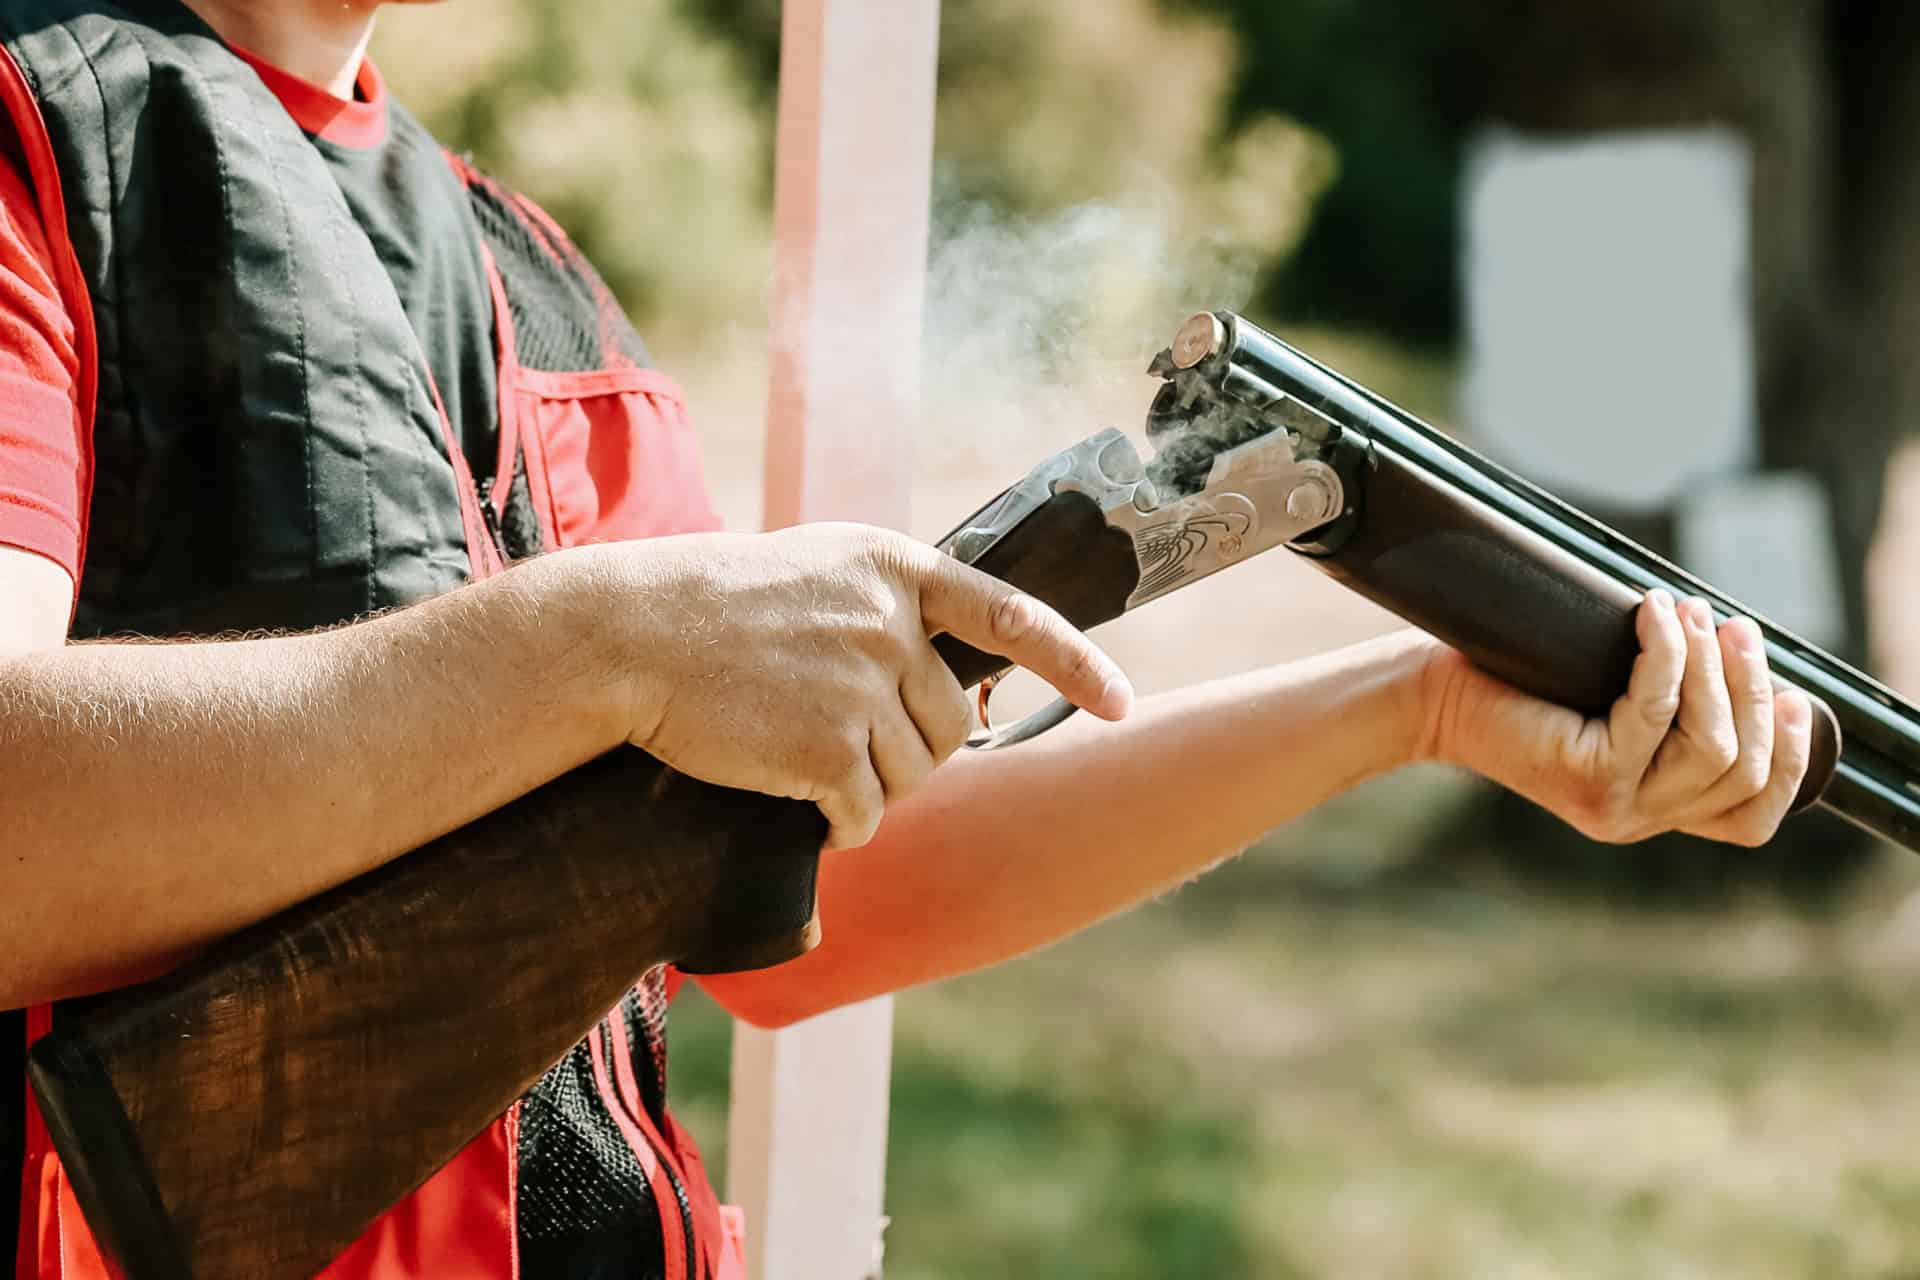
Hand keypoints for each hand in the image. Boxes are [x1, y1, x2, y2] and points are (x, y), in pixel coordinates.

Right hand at [569, 523, 1131, 848]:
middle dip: (911, 750)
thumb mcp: (817, 573)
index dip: (1076, 665)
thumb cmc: (714, 605)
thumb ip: (889, 612)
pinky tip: (797, 803)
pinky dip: (839, 825)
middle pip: (951, 724)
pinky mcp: (824, 748)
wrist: (628, 634)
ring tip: (802, 756)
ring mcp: (861, 685)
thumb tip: (954, 695)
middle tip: (844, 744)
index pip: (1012, 617)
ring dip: (869, 786)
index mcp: (896, 569)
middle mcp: (892, 622)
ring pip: (910, 774)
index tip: (1121, 704)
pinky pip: (863, 814)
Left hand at [1420, 590, 1812, 845]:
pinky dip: (1668, 656)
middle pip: (1742, 768)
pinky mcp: (1586, 777)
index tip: (1791, 697)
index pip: (1750, 818)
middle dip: (1751, 689)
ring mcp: (1614, 806)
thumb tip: (1742, 654)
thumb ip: (1672, 704)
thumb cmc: (1521, 685)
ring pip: (1711, 744)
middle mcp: (1638, 820)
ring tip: (1695, 612)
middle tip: (1734, 627)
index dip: (1789, 760)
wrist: (1435, 697)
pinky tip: (1655, 615)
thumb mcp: (1611, 700)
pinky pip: (1656, 712)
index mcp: (1654, 810)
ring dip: (1715, 669)